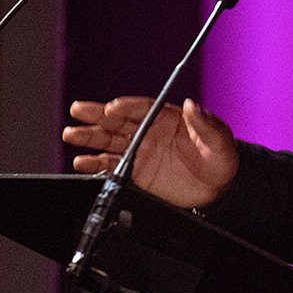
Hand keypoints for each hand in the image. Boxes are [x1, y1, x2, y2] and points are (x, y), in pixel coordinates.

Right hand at [62, 97, 237, 209]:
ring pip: (108, 141)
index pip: (142, 108)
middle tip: (78, 110)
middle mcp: (148, 131)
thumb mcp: (219, 138)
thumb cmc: (220, 156)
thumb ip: (205, 122)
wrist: (219, 187)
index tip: (112, 107)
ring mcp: (140, 152)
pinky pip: (112, 166)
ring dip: (89, 137)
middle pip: (117, 120)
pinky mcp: (136, 173)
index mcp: (166, 117)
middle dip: (96, 115)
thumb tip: (193, 104)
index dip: (126, 106)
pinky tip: (82, 162)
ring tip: (71, 134)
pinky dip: (96, 165)